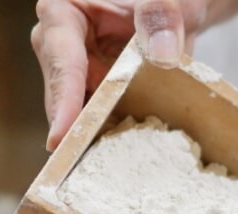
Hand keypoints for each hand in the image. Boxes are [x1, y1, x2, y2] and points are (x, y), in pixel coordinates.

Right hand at [32, 0, 237, 149]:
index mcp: (63, 11)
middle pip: (61, 92)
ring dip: (90, 139)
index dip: (63, 98)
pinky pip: (98, 119)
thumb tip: (161, 54)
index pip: (61, 58)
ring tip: (101, 173)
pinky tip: (124, 162)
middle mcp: (61, 44)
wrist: (177, 8)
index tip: (60, 136)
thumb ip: (161, 16)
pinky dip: (111, 137)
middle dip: (71, 129)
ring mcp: (78, 72)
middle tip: (77, 167)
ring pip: (77, 112)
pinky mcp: (96, 93)